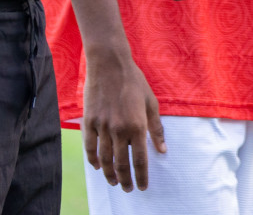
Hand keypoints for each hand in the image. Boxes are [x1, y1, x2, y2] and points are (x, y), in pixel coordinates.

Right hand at [83, 48, 164, 191]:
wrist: (110, 64)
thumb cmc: (133, 82)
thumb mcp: (151, 103)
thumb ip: (156, 128)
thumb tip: (162, 149)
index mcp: (138, 126)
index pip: (140, 160)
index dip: (141, 176)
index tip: (142, 187)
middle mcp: (119, 130)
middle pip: (121, 164)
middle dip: (126, 180)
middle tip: (129, 189)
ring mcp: (103, 126)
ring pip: (105, 159)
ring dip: (109, 174)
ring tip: (114, 182)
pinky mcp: (89, 121)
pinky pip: (90, 147)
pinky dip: (93, 159)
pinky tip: (97, 167)